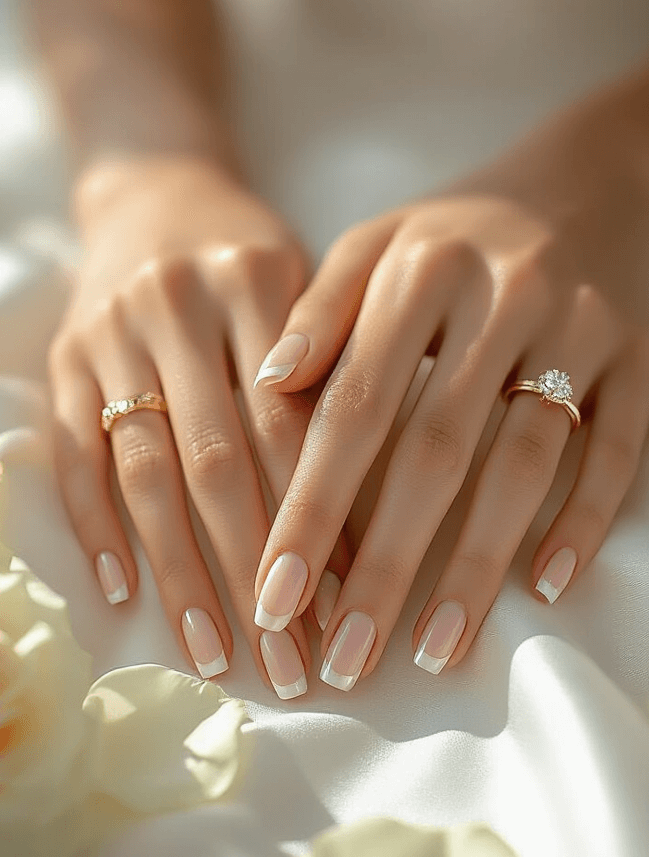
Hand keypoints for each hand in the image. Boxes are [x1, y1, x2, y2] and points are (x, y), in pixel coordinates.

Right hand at [49, 160, 346, 697]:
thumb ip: (332, 374)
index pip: (292, 423)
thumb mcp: (307, 286)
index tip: (352, 605)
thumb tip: (377, 520)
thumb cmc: (254, 258)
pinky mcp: (63, 360)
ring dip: (183, 574)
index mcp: (256, 279)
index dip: (321, 520)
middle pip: (220, 462)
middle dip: (258, 573)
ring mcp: (110, 333)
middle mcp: (178, 303)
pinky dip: (99, 527)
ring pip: (148, 473)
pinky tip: (125, 593)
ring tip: (219, 655)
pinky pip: (77, 457)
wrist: (155, 193)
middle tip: (292, 663)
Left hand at [250, 97, 648, 689]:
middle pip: (436, 450)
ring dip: (479, 565)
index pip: (353, 407)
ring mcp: (580, 329)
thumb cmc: (464, 232)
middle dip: (385, 564)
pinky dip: (585, 519)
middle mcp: (502, 298)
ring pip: (525, 463)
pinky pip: (616, 451)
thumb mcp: (380, 241)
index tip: (272, 597)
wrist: (600, 176)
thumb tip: (266, 385)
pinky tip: (548, 588)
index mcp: (421, 271)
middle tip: (345, 660)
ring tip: (434, 650)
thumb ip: (320, 309)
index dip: (310, 508)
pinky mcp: (642, 358)